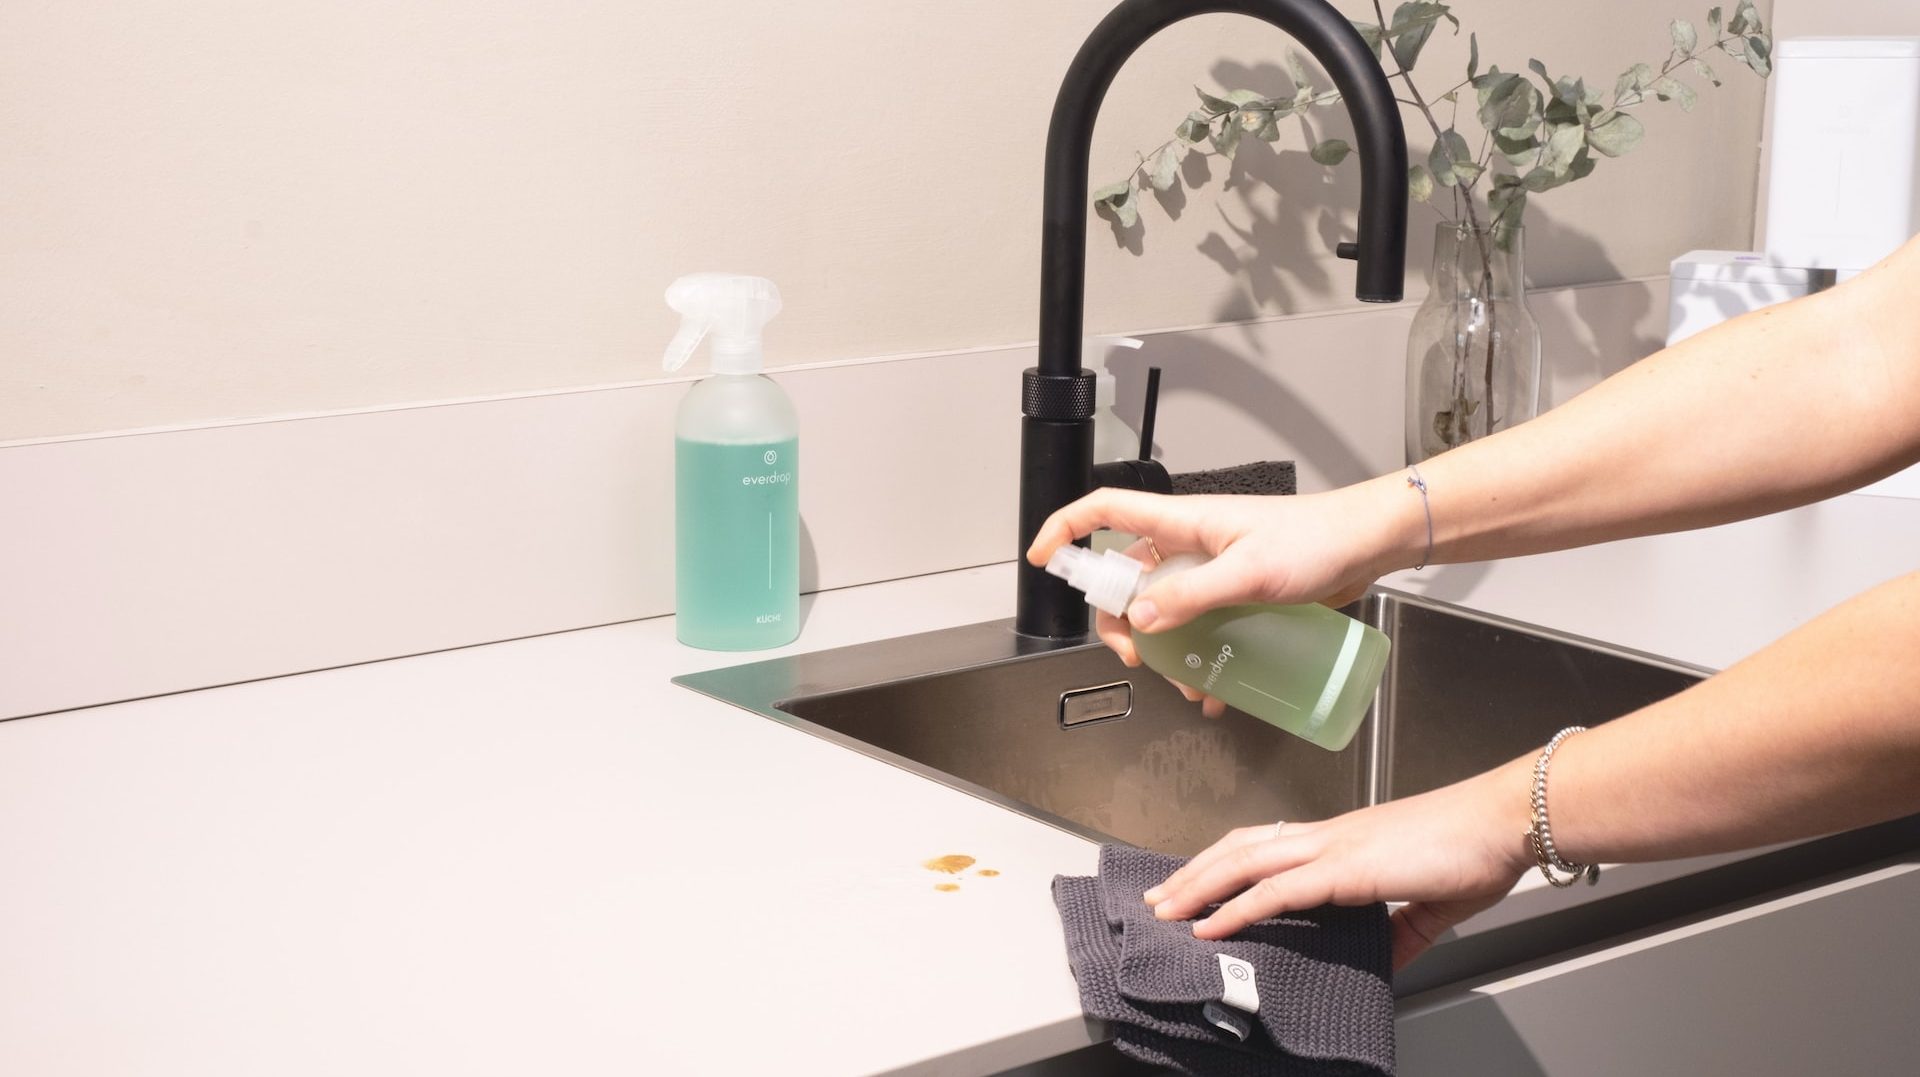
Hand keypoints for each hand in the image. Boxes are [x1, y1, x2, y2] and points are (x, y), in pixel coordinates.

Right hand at [1025, 485, 1408, 715]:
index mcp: (1182, 523)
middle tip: (1137, 655)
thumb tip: (1143, 620)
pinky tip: (1217, 688)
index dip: (1066, 531)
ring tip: (1189, 681)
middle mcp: (1190, 544)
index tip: (1043, 560)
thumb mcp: (1250, 572)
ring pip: (1164, 611)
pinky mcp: (1236, 595)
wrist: (1367, 546)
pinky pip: (1201, 628)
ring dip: (1166, 651)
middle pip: (1127, 578)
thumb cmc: (1317, 540)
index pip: (1104, 512)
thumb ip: (1194, 595)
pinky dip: (1200, 659)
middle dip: (1122, 622)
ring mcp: (1212, 571)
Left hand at [1140, 764, 1532, 969]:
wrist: (1504, 821)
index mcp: (1344, 840)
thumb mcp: (1431, 902)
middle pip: (1240, 848)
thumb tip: (1385, 957)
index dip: (1225, 862)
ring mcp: (1333, 848)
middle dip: (1194, 873)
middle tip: (1159, 897)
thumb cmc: (1476, 848)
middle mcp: (1329, 836)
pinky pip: (1276, 889)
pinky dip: (1236, 907)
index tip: (1197, 883)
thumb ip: (1402, 930)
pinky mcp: (1346, 868)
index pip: (1266, 844)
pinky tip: (1211, 925)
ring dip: (1199, 887)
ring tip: (1167, 911)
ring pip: (1244, 863)